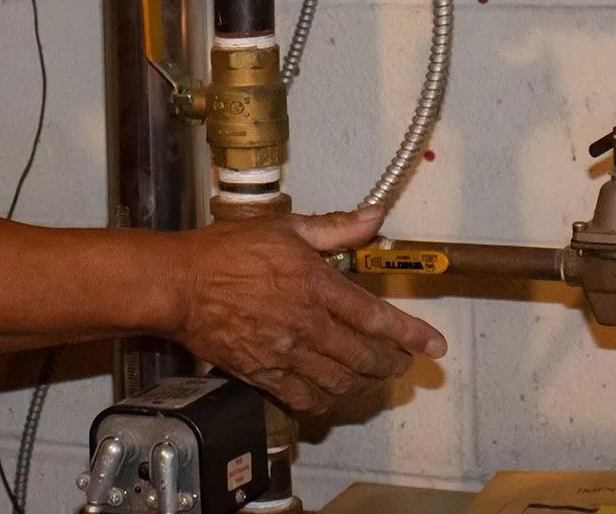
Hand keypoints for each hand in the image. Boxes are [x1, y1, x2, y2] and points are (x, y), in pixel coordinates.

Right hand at [165, 206, 446, 415]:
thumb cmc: (227, 251)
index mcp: (316, 285)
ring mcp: (286, 354)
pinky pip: (305, 398)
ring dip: (365, 382)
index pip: (376, 317)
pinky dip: (327, 400)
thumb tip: (374, 215)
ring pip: (341, 382)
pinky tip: (333, 393)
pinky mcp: (263, 374)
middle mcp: (307, 325)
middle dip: (393, 362)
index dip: (411, 334)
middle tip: (404, 361)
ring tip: (374, 376)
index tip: (434, 345)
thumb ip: (335, 227)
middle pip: (366, 356)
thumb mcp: (285, 227)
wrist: (180, 284)